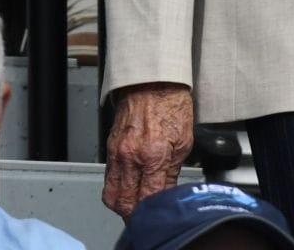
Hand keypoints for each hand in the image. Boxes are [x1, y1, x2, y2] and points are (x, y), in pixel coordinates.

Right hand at [103, 82, 195, 214]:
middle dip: (135, 213)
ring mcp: (118, 153)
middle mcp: (132, 156)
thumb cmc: (171, 104)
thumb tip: (168, 194)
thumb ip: (174, 172)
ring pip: (112, 195)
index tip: (159, 211)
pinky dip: (117, 188)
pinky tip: (130, 185)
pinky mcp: (110, 148)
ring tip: (136, 202)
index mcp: (154, 155)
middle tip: (146, 211)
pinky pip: (108, 178)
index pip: (148, 199)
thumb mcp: (185, 140)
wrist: (152, 81)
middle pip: (124, 203)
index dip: (153, 211)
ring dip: (123, 204)